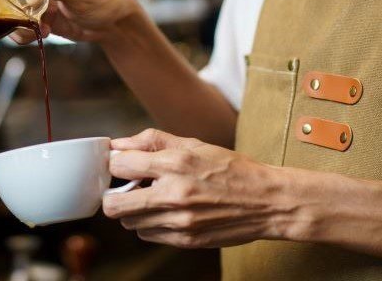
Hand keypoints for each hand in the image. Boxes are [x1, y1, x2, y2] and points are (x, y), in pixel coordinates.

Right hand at [10, 0, 138, 43]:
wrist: (111, 24)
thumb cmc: (104, 3)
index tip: (33, 3)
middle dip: (21, 10)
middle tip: (38, 20)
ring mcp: (39, 1)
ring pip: (16, 12)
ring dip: (23, 25)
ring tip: (43, 30)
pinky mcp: (39, 18)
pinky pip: (23, 27)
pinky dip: (26, 34)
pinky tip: (43, 34)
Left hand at [103, 129, 294, 248]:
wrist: (267, 201)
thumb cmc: (231, 169)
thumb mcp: (194, 144)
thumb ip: (152, 141)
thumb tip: (118, 144)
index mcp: (175, 164)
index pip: (119, 166)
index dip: (114, 163)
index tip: (120, 164)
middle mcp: (174, 194)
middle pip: (114, 206)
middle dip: (114, 195)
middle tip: (126, 188)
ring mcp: (179, 222)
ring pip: (129, 223)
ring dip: (133, 211)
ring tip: (152, 199)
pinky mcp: (185, 240)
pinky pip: (148, 235)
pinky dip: (149, 224)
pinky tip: (166, 212)